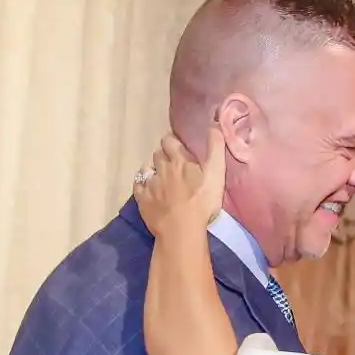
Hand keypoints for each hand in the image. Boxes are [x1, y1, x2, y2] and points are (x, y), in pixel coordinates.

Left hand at [132, 122, 226, 238]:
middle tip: (172, 161)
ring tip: (160, 174)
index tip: (178, 145)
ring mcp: (150, 184)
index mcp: (180, 160)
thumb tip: (213, 124)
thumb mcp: (216, 173)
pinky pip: (138, 185)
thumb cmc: (202, 202)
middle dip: (164, 154)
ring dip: (153, 167)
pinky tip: (146, 186)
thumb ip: (216, 147)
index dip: (173, 141)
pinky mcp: (142, 200)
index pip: (170, 141)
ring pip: (147, 167)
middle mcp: (162, 168)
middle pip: (158, 153)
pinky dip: (142, 183)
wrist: (181, 229)